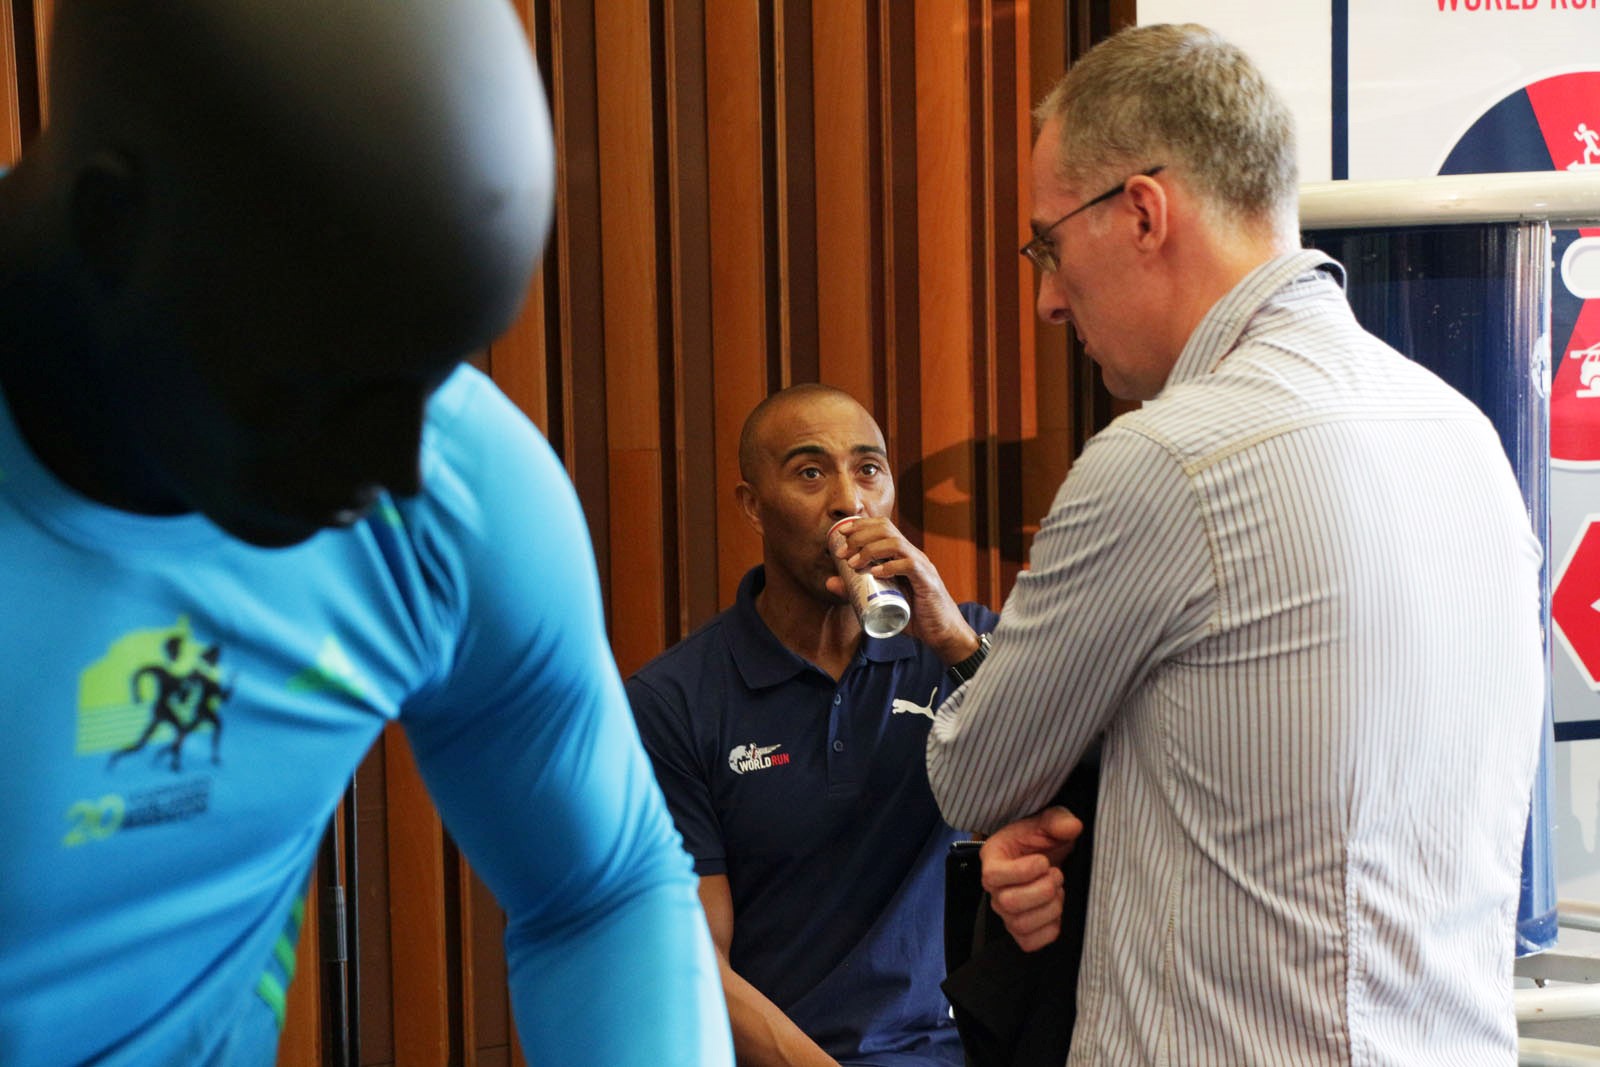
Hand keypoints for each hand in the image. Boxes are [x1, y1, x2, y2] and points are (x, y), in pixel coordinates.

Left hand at [825, 516, 971, 656]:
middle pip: (886, 528)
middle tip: (842, 552)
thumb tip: (829, 581)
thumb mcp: (880, 601)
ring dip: (870, 549)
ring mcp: (921, 565)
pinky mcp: (927, 581)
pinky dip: (890, 566)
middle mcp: (912, 554)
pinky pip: (909, 565)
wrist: (942, 632)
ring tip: (854, 563)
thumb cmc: (914, 615)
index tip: (841, 534)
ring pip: (896, 543)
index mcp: (903, 554)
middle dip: (860, 535)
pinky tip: (875, 573)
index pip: (882, 526)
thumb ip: (856, 591)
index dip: (860, 525)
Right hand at [980, 807, 1081, 951]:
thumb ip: (1058, 820)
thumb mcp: (1047, 822)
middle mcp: (994, 890)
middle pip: (1009, 904)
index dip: (1023, 872)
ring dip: (1050, 908)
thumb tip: (1073, 827)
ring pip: (1021, 924)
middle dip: (1042, 890)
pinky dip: (1049, 930)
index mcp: (993, 859)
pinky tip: (1056, 910)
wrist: (1045, 857)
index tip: (1044, 860)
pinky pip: (1030, 943)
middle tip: (1056, 874)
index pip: (994, 876)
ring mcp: (1006, 913)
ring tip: (1059, 891)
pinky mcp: (1020, 931)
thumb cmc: (1040, 839)